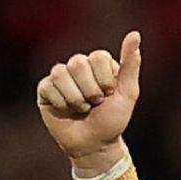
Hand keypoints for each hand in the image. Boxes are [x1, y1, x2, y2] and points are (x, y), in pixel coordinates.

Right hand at [36, 31, 141, 166]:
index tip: (109, 94)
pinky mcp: (45, 89)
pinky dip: (61, 102)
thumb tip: (135, 34)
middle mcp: (79, 67)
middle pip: (78, 63)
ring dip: (76, 98)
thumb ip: (131, 64)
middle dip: (90, 90)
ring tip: (82, 108)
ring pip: (61, 73)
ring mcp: (61, 77)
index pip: (98, 56)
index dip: (105, 79)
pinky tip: (67, 111)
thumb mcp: (128, 93)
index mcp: (99, 65)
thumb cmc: (112, 120)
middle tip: (95, 104)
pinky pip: (48, 86)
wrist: (94, 145)